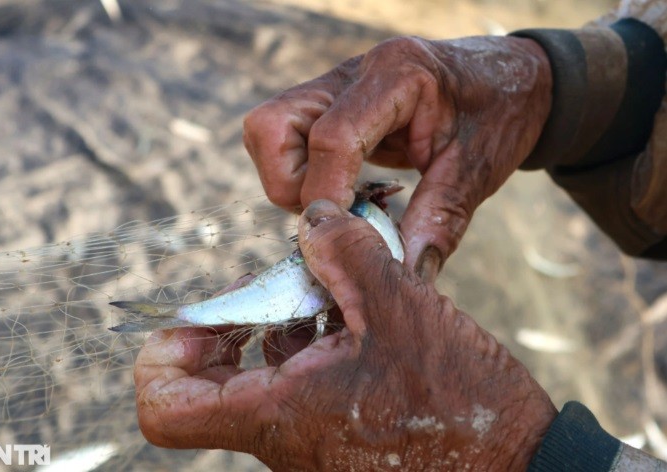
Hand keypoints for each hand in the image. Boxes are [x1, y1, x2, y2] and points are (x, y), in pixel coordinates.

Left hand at [134, 200, 556, 470]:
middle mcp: (282, 438)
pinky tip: (344, 318)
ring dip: (273, 329)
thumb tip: (312, 218)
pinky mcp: (335, 435)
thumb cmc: (461, 404)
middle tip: (258, 293)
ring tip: (318, 292)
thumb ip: (346, 253)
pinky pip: (295, 389)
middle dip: (223, 330)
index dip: (160, 360)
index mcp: (280, 414)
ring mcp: (308, 442)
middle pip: (203, 389)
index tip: (197, 322)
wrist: (514, 466)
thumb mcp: (402, 308)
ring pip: (256, 382)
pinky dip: (305, 347)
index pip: (164, 411)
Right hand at [243, 35, 551, 272]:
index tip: (339, 238)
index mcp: (397, 75)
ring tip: (341, 202)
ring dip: (289, 179)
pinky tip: (344, 189)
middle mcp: (353, 72)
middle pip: (272, 126)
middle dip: (290, 185)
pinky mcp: (329, 103)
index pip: (332, 137)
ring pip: (268, 131)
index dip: (326, 195)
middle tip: (337, 213)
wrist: (510, 80)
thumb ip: (438, 222)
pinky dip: (301, 173)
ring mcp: (336, 84)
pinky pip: (285, 138)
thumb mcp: (477, 171)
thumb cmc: (499, 116)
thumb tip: (403, 278)